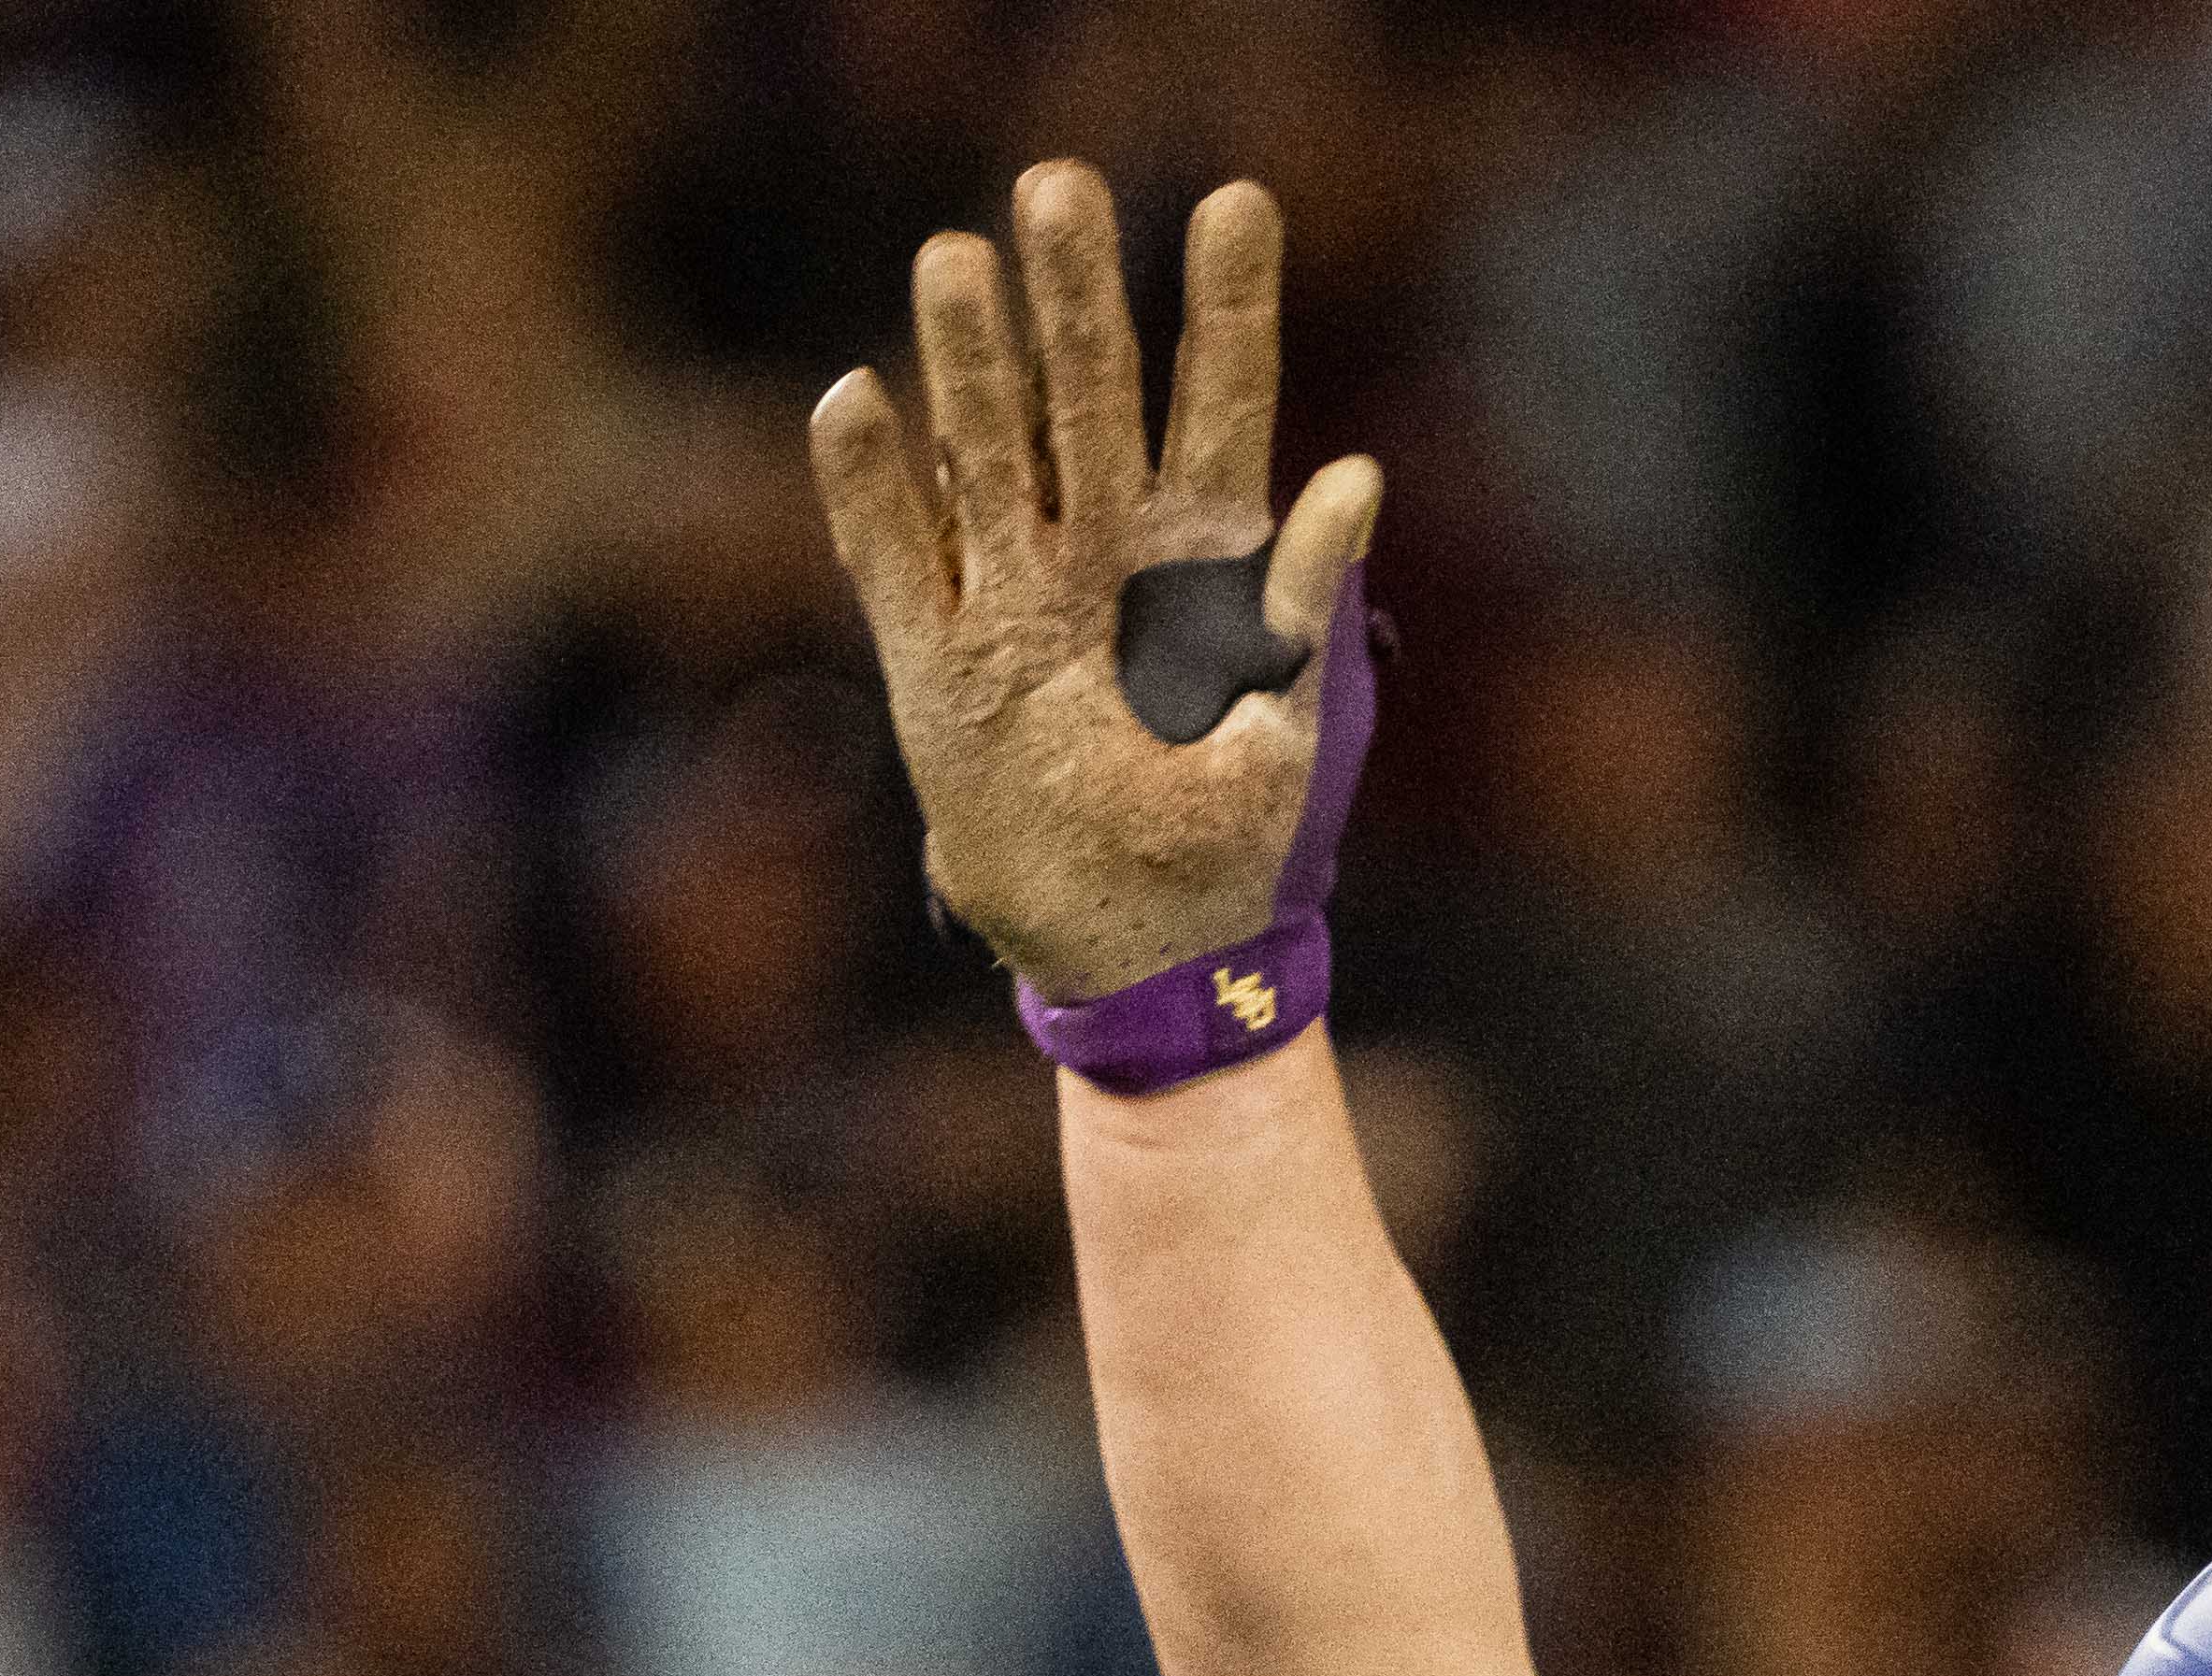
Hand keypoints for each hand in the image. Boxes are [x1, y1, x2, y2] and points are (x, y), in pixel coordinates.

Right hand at [809, 163, 1382, 1001]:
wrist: (1149, 953)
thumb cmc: (1239, 843)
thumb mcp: (1292, 722)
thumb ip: (1305, 598)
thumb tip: (1357, 479)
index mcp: (1204, 557)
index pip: (1222, 402)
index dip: (1229, 306)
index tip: (1236, 204)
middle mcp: (1105, 551)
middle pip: (1088, 393)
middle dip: (1076, 293)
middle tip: (1057, 185)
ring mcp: (1015, 596)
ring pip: (986, 449)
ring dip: (968, 359)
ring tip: (953, 260)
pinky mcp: (938, 661)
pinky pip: (890, 557)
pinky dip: (870, 485)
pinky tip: (855, 402)